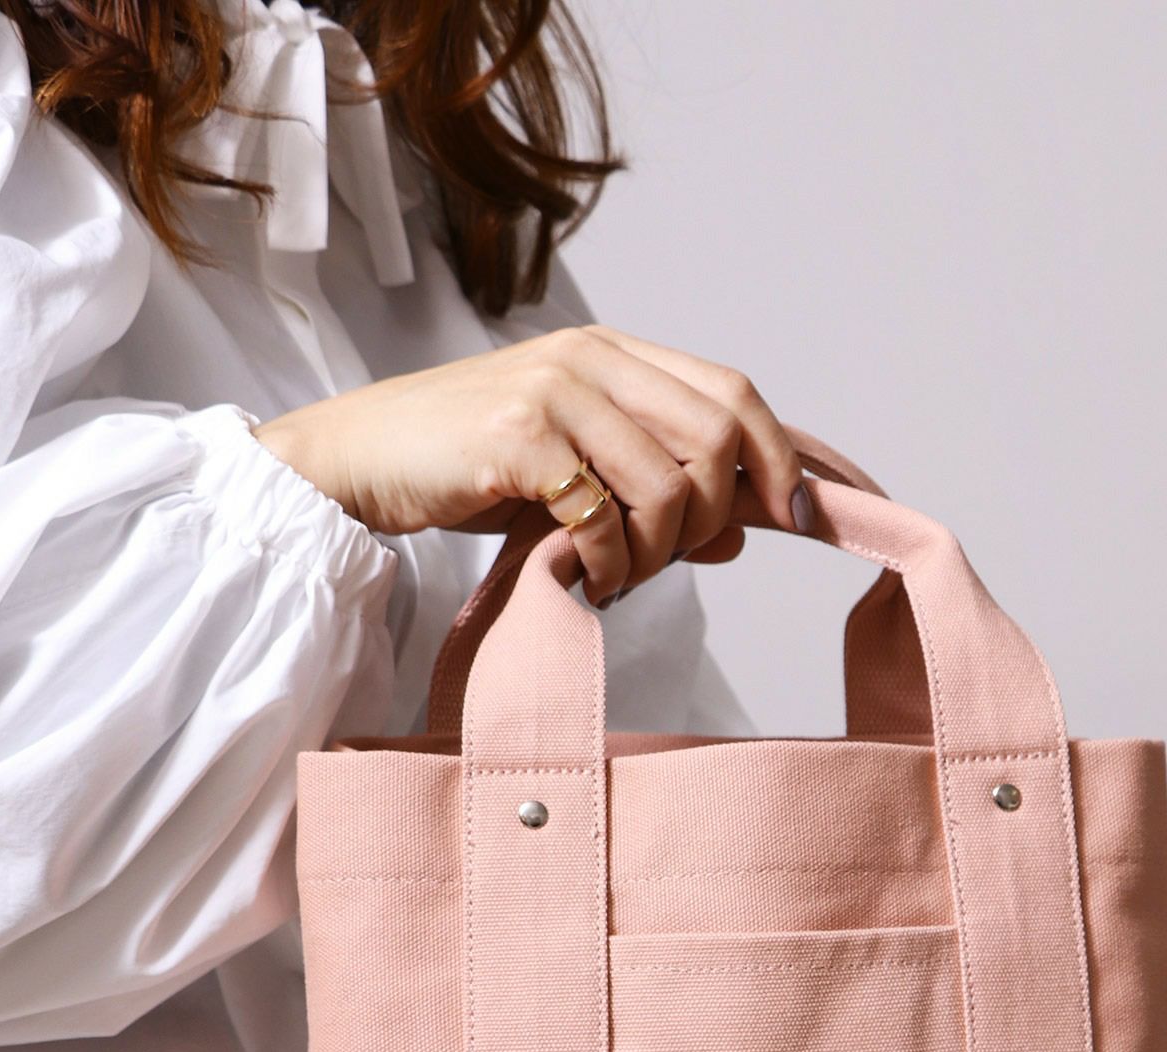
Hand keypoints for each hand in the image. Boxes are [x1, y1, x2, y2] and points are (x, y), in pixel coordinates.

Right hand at [253, 324, 812, 604]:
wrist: (357, 461)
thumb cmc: (468, 468)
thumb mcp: (576, 473)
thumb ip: (657, 491)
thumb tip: (743, 534)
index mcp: (616, 354)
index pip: (734, 393)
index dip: (786, 456)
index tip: (809, 517)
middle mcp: (593, 359)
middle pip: (720, 436)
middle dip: (717, 516)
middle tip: (672, 559)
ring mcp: (554, 392)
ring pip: (671, 484)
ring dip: (660, 554)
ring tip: (620, 576)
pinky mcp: (517, 437)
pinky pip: (606, 517)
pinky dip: (612, 567)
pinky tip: (587, 582)